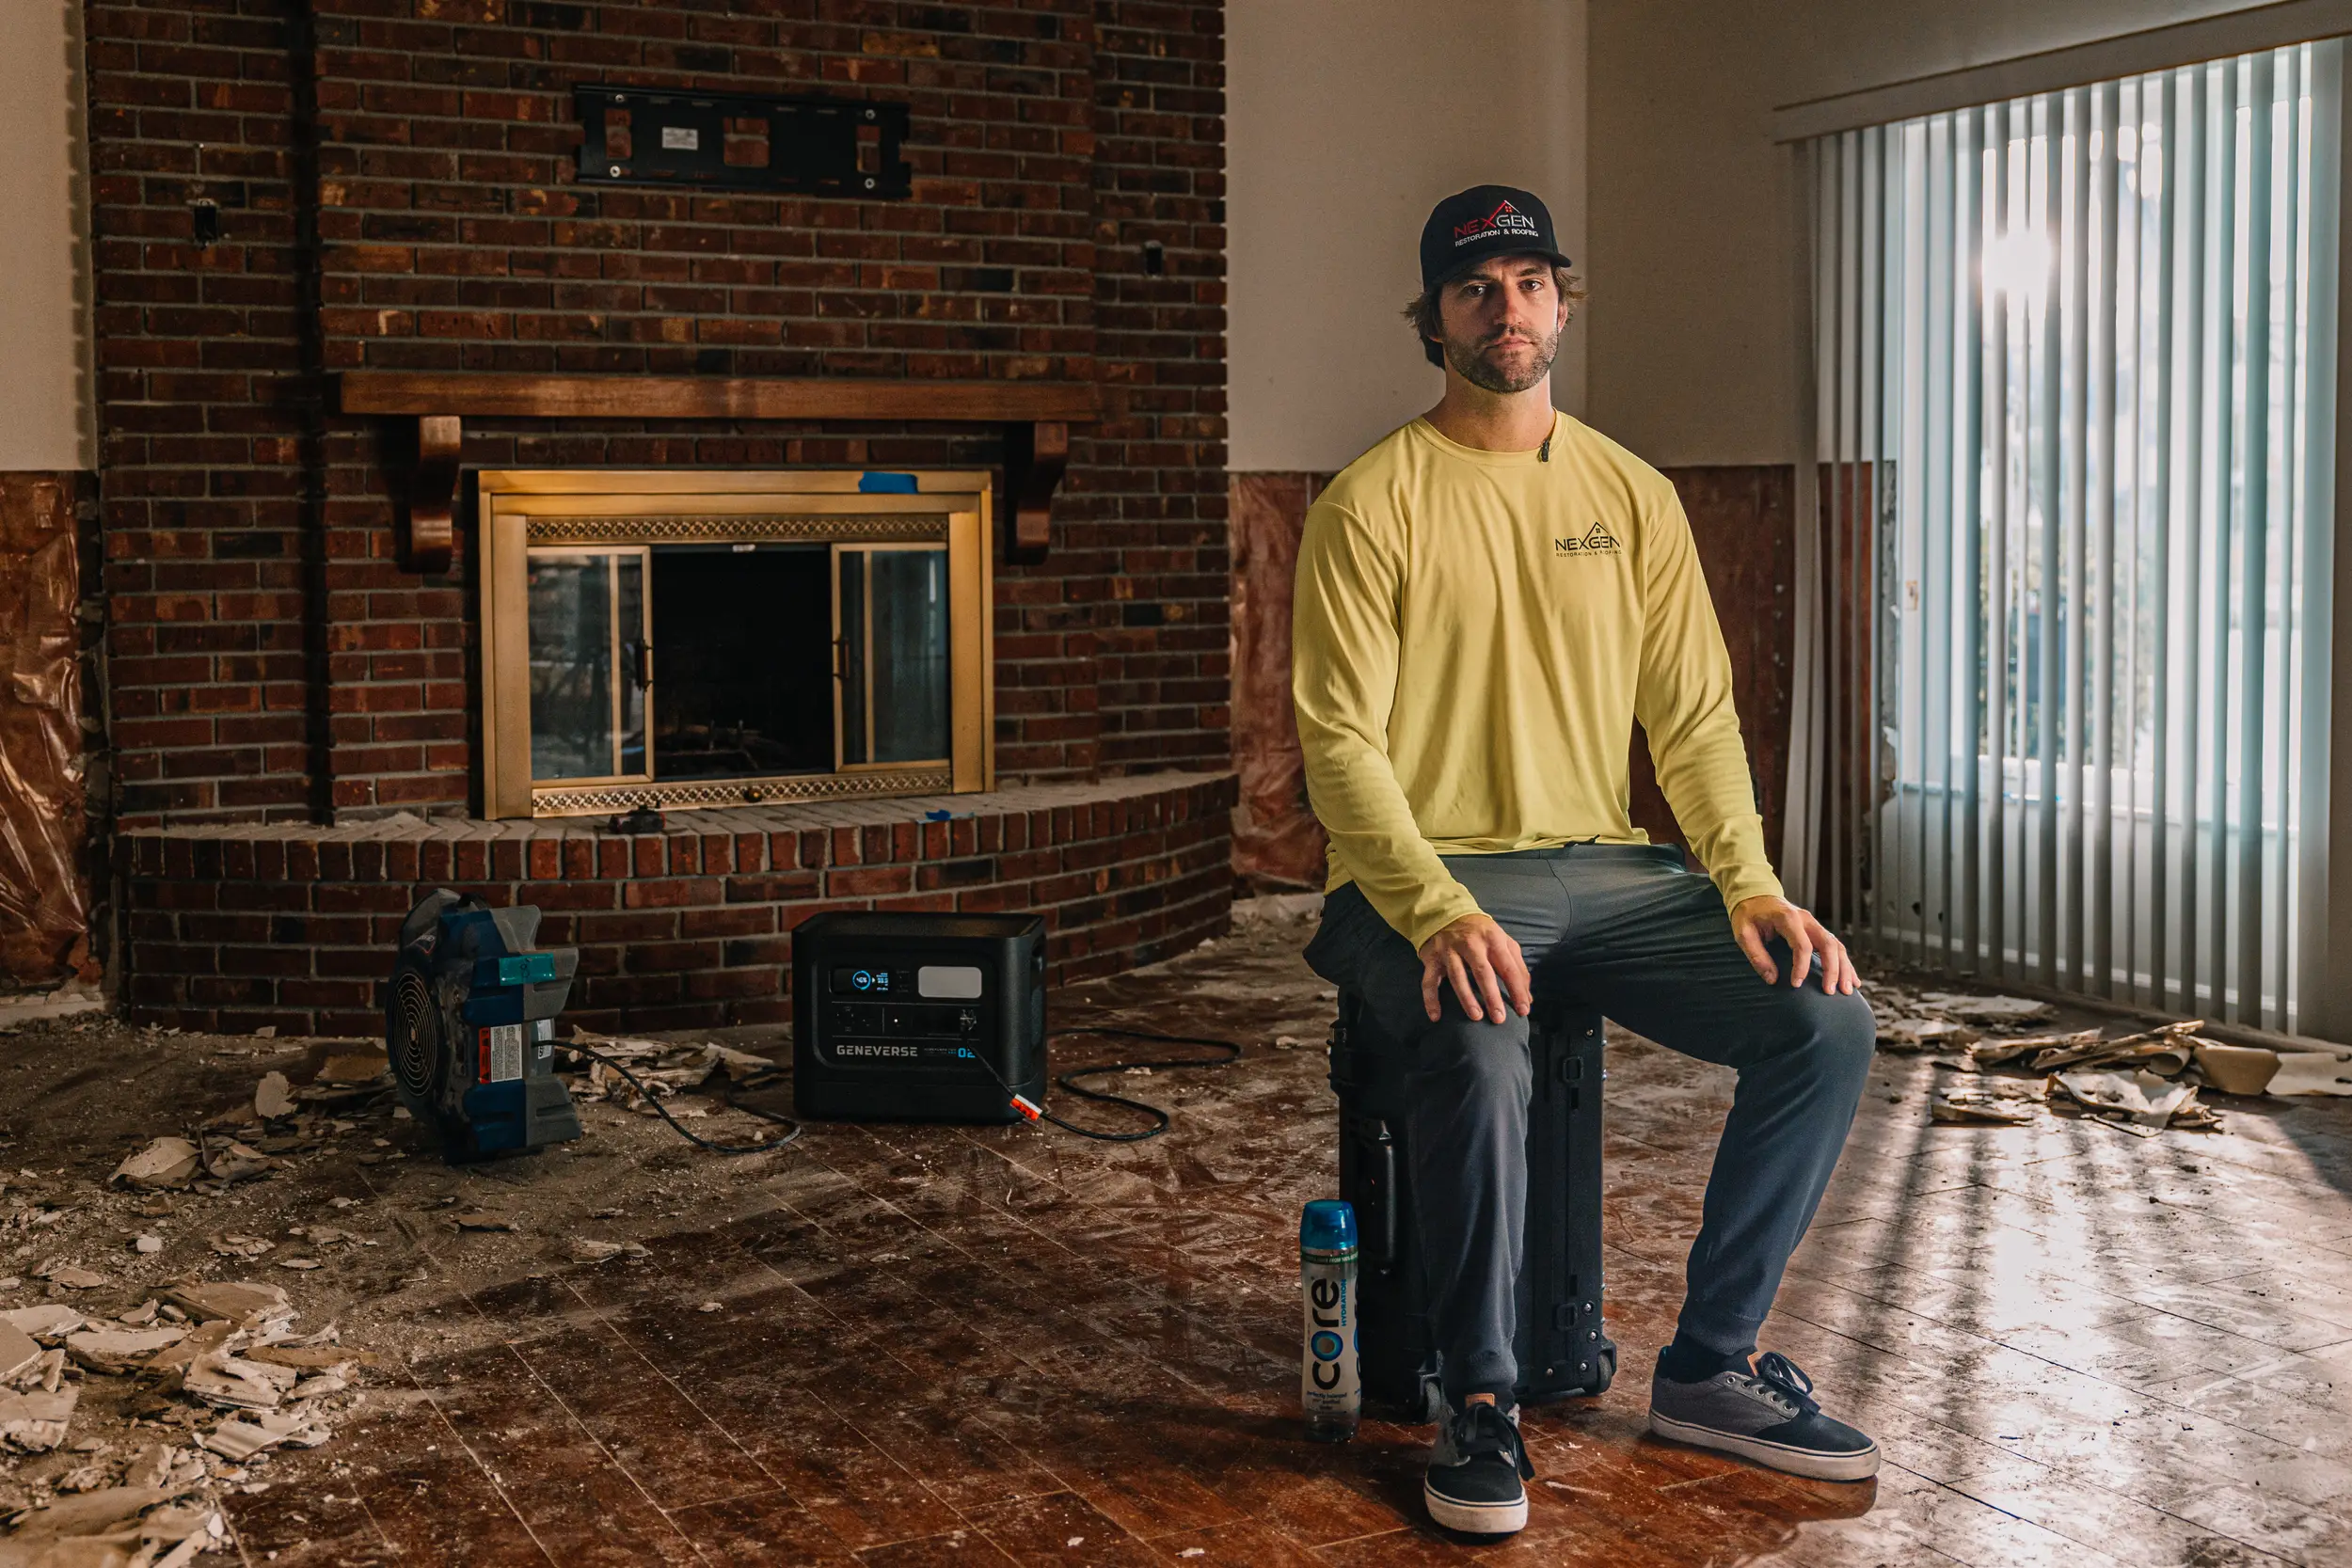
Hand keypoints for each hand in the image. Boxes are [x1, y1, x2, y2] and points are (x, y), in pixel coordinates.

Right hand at [1416, 914, 1530, 1023]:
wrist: (1446, 912)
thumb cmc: (1481, 933)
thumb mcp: (1503, 941)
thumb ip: (1517, 967)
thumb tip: (1527, 998)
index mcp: (1493, 940)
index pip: (1508, 968)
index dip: (1517, 990)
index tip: (1523, 1010)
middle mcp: (1471, 943)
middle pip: (1482, 972)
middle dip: (1492, 996)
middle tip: (1499, 1018)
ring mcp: (1449, 951)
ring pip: (1457, 976)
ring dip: (1466, 998)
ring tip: (1476, 1016)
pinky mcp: (1432, 958)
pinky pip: (1429, 980)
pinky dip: (1431, 999)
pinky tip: (1436, 1016)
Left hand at [1731, 896, 1858, 993]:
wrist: (1755, 894)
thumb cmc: (1748, 915)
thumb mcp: (1743, 933)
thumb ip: (1756, 955)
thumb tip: (1772, 979)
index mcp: (1787, 918)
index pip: (1802, 945)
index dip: (1801, 967)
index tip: (1796, 985)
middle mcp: (1806, 920)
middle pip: (1828, 944)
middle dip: (1832, 969)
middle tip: (1830, 991)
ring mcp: (1813, 924)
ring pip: (1836, 945)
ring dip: (1844, 968)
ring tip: (1847, 991)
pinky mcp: (1816, 930)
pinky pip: (1835, 946)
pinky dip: (1844, 963)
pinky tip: (1852, 979)